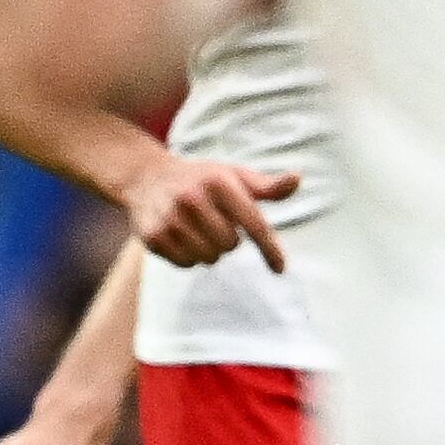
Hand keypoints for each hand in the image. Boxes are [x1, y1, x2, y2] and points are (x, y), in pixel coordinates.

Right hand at [120, 147, 297, 270]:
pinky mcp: (153, 236)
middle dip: (229, 238)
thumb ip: (268, 185)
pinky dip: (190, 256)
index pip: (253, 223)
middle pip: (231, 245)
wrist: (146, 177)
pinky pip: (187, 264)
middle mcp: (192, 198)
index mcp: (219, 182)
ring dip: (210, 249)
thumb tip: (298, 179)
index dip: (269, 249)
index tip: (281, 269)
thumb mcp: (234, 175)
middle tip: (215, 221)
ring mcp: (170, 218)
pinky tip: (181, 235)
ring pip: (210, 258)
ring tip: (198, 228)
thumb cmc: (202, 179)